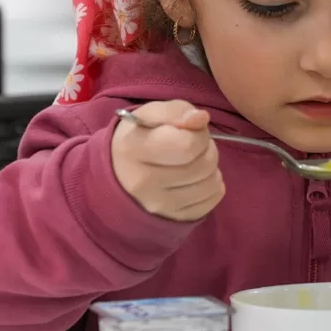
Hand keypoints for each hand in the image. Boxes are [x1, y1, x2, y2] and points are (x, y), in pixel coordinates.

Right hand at [110, 100, 223, 221]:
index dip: (198, 133)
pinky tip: (195, 178)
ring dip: (210, 166)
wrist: (117, 177)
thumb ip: (176, 110)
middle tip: (192, 145)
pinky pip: (213, 197)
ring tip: (193, 160)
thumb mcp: (149, 115)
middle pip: (204, 164)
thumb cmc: (138, 139)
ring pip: (212, 182)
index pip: (188, 145)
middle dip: (206, 148)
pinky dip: (212, 184)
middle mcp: (143, 184)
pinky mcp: (174, 219)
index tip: (189, 130)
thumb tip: (201, 119)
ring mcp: (159, 207)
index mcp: (133, 150)